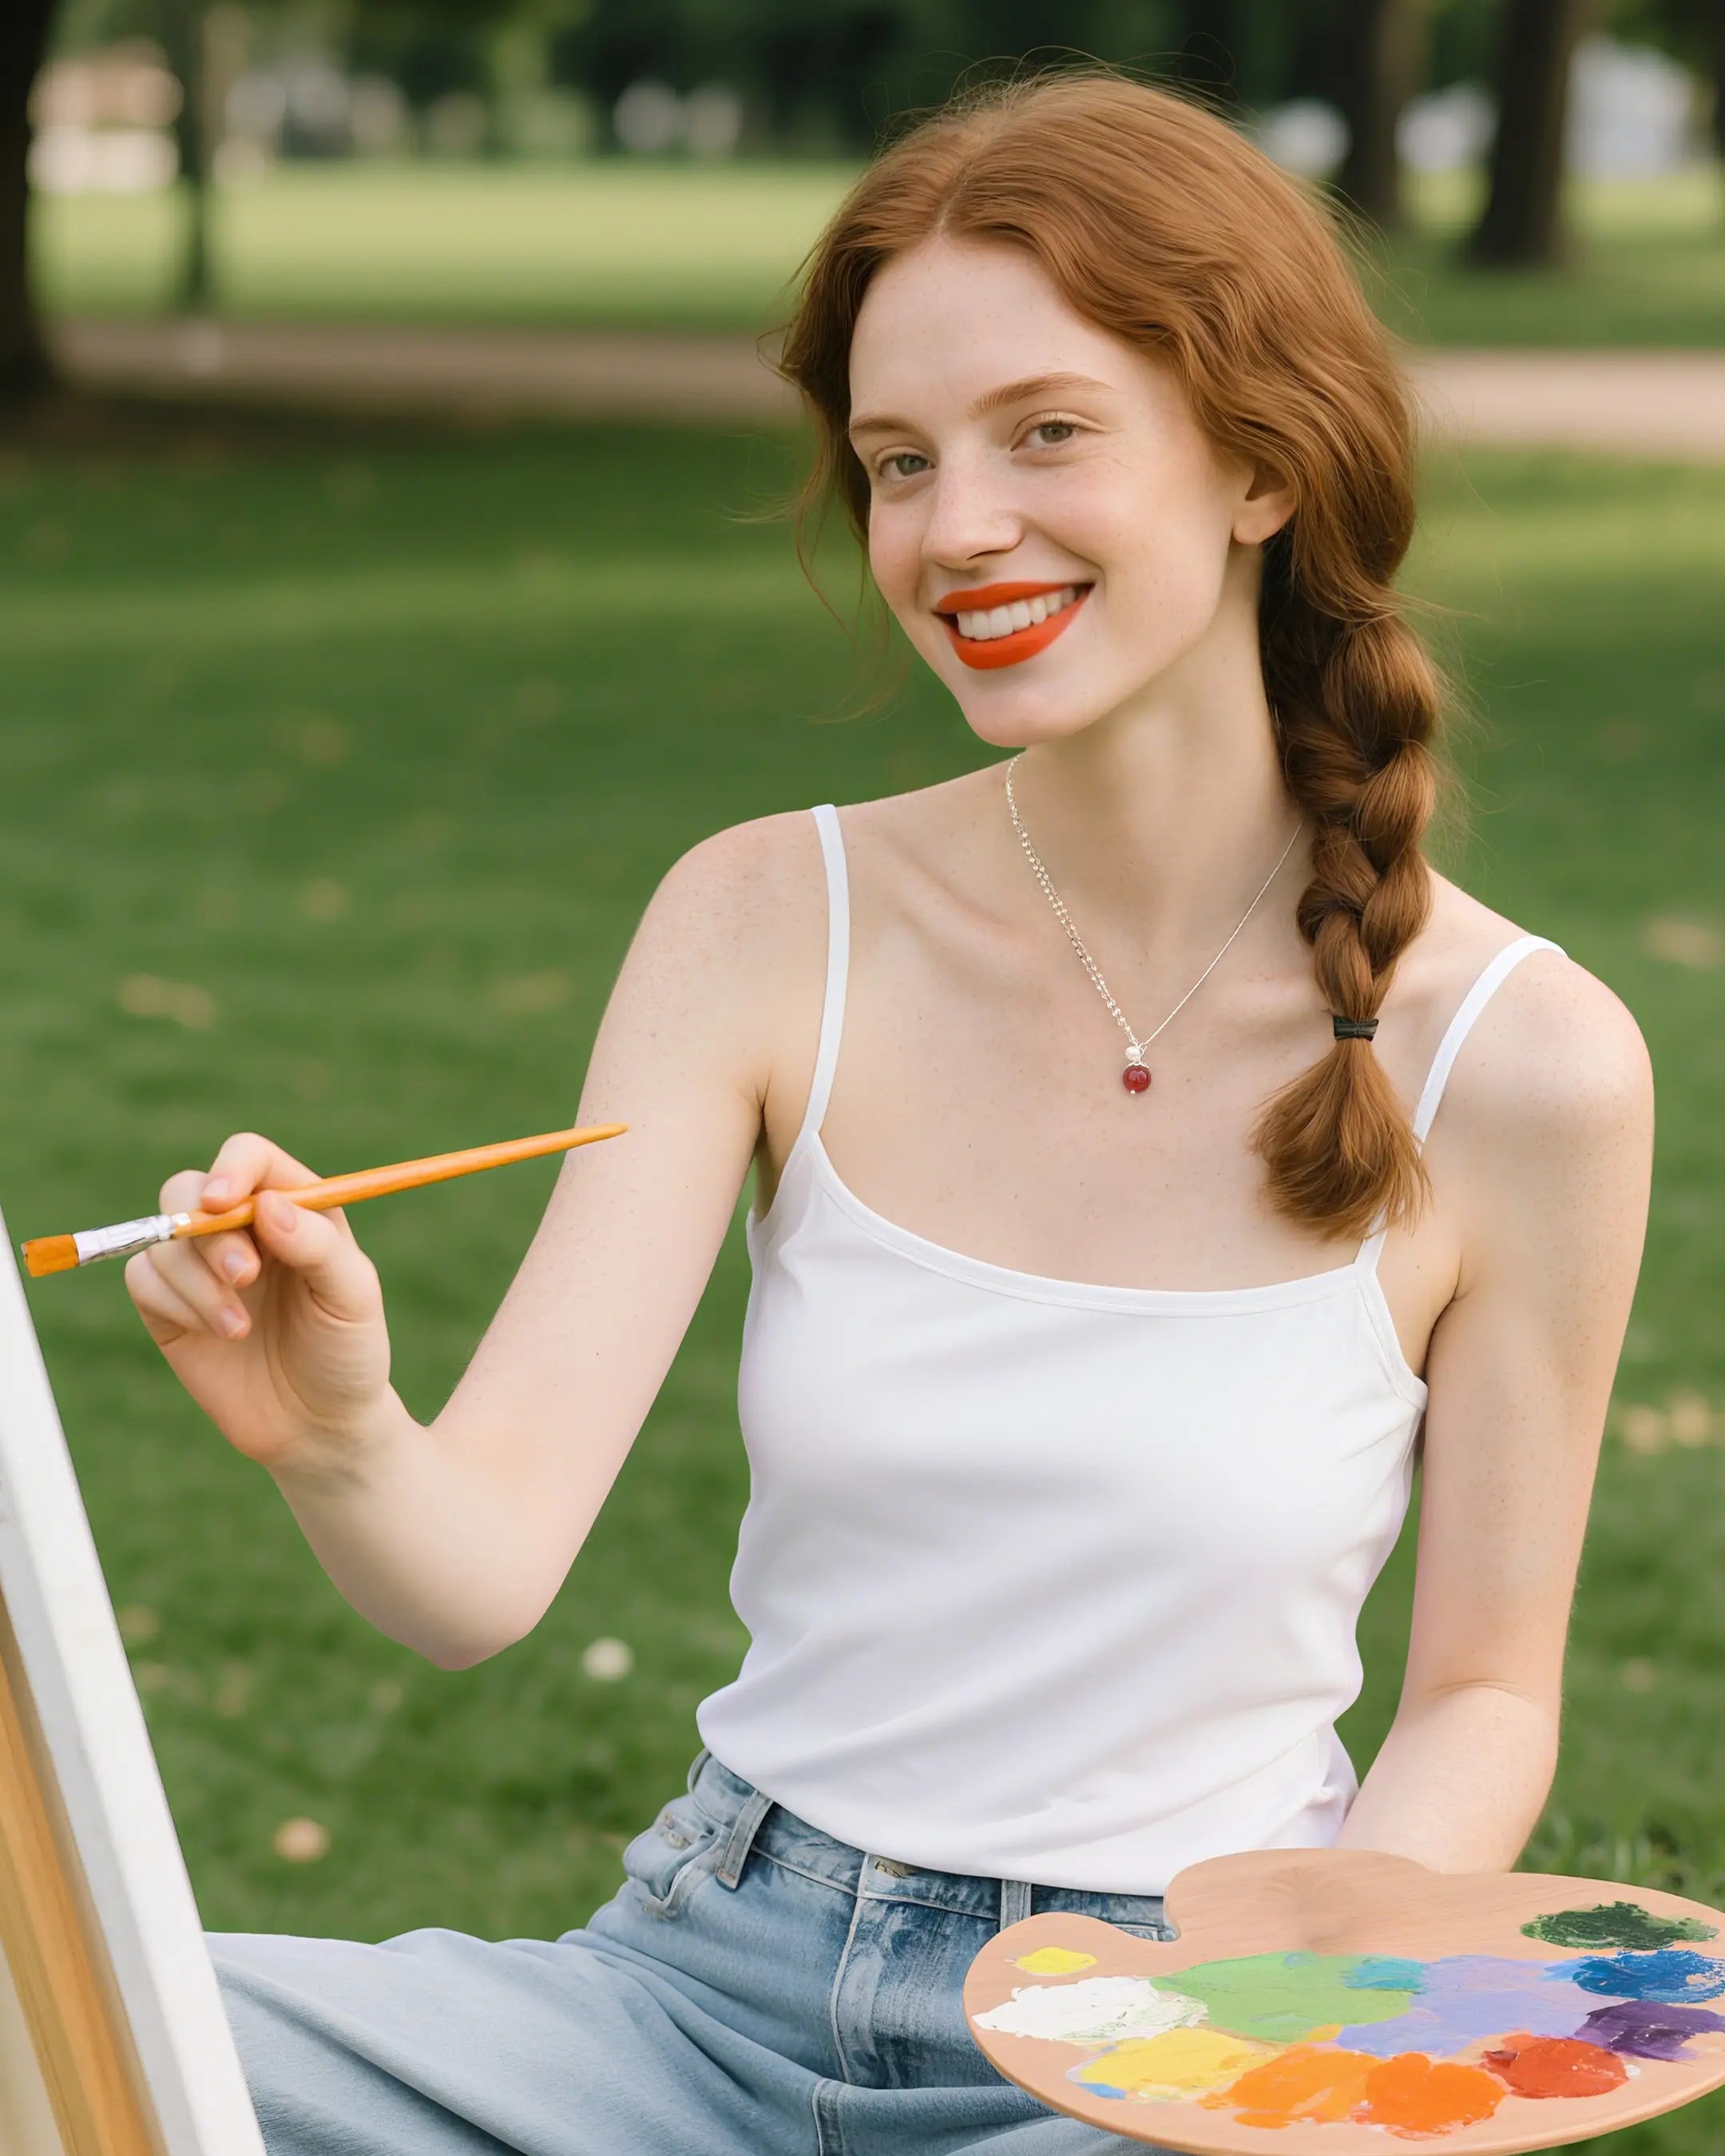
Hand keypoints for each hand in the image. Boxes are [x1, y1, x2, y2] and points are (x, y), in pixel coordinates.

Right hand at [125, 1132, 391, 1477]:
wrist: (318, 1425)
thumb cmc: (346, 1352)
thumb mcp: (353, 1298)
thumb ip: (318, 1246)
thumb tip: (267, 1206)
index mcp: (294, 1208)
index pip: (250, 1158)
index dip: (232, 1168)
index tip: (223, 1201)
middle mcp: (242, 1228)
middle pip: (189, 1189)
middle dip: (209, 1233)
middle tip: (245, 1276)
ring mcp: (202, 1266)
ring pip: (163, 1237)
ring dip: (197, 1282)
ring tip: (241, 1329)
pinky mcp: (170, 1305)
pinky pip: (143, 1278)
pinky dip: (174, 1303)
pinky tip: (220, 1336)